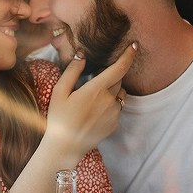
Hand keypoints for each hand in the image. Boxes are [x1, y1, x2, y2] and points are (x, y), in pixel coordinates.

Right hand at [44, 43, 136, 161]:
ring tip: (93, 98)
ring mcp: (114, 114)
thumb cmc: (59, 118)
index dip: (128, 55)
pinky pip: (117, 108)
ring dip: (112, 90)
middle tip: (92, 81)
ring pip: (119, 94)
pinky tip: (94, 111)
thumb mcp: (59, 92)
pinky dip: (110, 104)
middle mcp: (109, 101)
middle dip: (110, 75)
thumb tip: (81, 54)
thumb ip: (72, 71)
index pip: (119, 68)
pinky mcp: (114, 124)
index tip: (134, 46)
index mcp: (96, 90)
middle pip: (118, 80)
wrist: (65, 147)